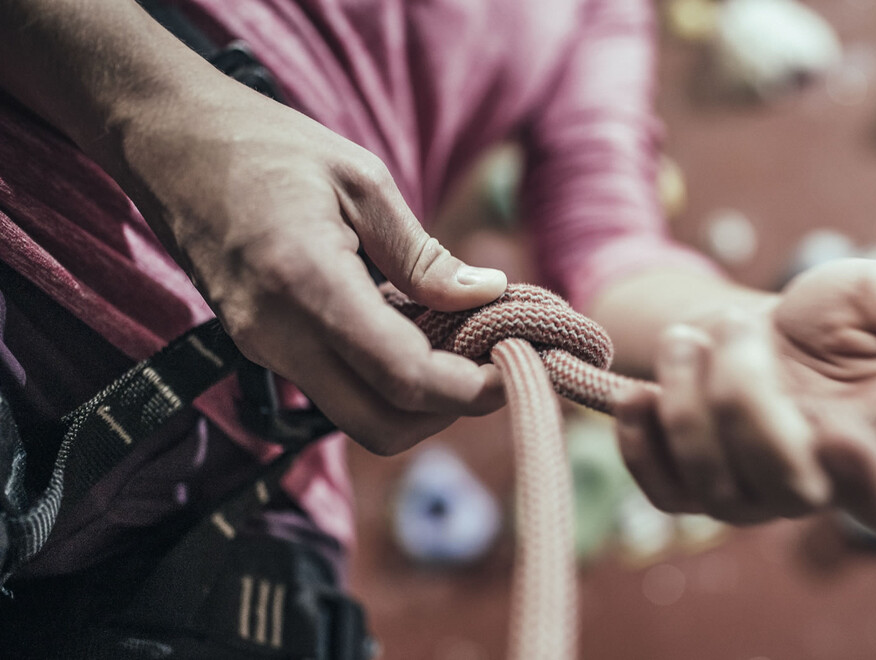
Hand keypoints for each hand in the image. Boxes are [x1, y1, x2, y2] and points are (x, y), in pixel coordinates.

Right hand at [115, 81, 506, 453]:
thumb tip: (486, 296)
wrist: (168, 143)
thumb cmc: (266, 147)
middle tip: (492, 365)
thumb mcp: (361, 180)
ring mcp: (262, 348)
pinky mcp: (259, 348)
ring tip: (461, 345)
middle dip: (449, 411)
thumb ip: (423, 253)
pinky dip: (384, 378)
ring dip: (418, 399)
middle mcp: (277, 334)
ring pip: (358, 416)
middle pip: (382, 426)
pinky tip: (413, 331)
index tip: (514, 369)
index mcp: (307, 282)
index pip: (401, 376)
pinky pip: (334, 388)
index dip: (469, 389)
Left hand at [614, 259, 875, 540]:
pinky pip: (665, 493)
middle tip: (742, 330)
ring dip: (690, 400)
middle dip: (749, 402)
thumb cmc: (843, 315)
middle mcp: (828, 492)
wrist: (766, 323)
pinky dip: (644, 442)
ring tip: (694, 339)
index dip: (871, 480)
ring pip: (717, 486)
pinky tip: (638, 394)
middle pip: (789, 490)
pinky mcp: (699, 490)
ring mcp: (759, 499)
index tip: (840, 428)